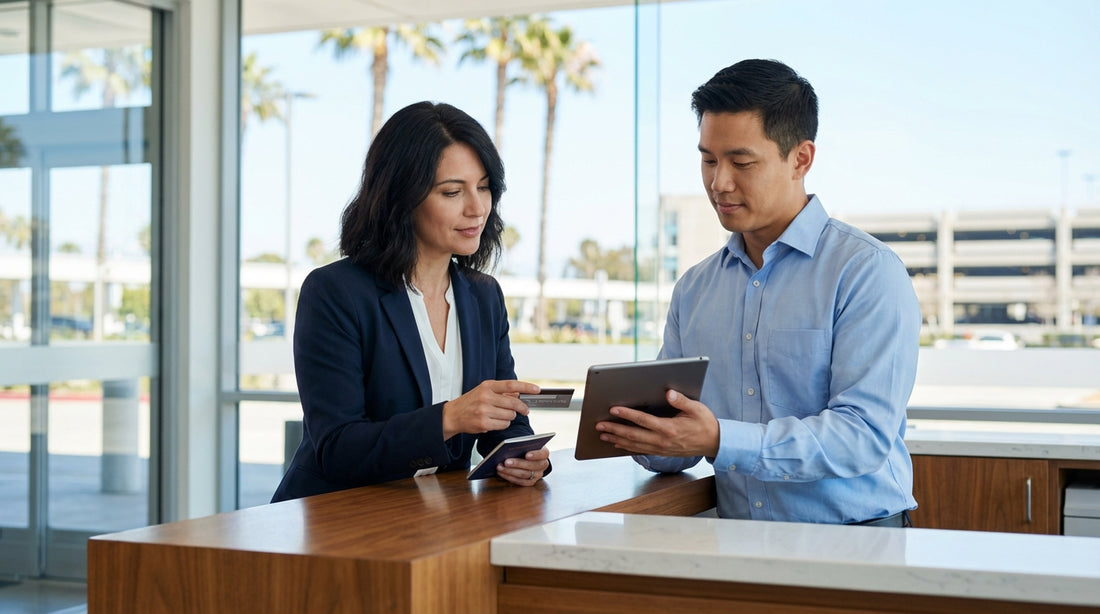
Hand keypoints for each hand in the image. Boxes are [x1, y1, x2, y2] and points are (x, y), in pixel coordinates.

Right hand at [442, 380, 539, 439]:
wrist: (452, 415)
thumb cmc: (470, 402)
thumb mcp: (484, 391)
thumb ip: (501, 391)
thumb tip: (518, 392)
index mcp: (487, 386)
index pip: (511, 384)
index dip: (526, 387)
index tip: (537, 389)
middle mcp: (486, 397)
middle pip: (513, 403)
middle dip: (521, 408)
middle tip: (525, 410)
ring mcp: (484, 411)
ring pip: (510, 416)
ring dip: (510, 417)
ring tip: (501, 415)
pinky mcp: (483, 423)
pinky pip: (503, 425)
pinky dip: (503, 425)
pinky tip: (495, 422)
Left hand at [497, 446, 549, 485]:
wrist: (523, 455)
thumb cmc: (523, 447)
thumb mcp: (524, 443)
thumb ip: (521, 443)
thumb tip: (511, 445)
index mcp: (544, 453)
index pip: (543, 454)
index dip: (536, 455)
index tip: (526, 454)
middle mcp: (542, 465)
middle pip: (532, 466)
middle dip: (518, 464)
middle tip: (506, 461)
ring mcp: (537, 475)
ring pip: (525, 474)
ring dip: (510, 471)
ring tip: (499, 467)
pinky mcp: (530, 482)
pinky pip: (521, 482)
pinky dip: (510, 477)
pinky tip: (501, 473)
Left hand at [595, 389, 719, 457]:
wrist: (714, 443)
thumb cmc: (705, 423)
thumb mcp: (696, 409)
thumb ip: (681, 401)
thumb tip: (669, 393)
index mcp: (669, 428)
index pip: (643, 421)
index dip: (627, 415)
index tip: (613, 409)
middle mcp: (662, 440)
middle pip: (633, 435)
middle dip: (614, 429)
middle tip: (599, 425)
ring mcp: (661, 448)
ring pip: (634, 445)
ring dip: (616, 439)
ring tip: (602, 434)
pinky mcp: (661, 452)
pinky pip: (640, 450)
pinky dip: (626, 447)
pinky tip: (617, 444)